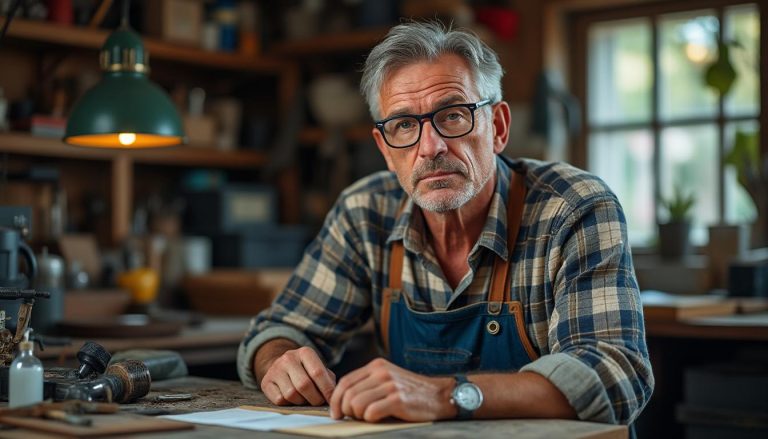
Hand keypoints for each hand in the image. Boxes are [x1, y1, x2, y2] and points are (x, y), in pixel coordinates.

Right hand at [260, 346, 336, 405]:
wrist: (281, 366)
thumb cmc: (305, 371)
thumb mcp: (317, 368)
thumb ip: (328, 379)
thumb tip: (333, 395)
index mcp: (305, 352)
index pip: (317, 373)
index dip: (326, 389)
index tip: (332, 400)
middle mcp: (288, 358)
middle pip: (304, 385)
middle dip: (315, 398)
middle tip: (318, 402)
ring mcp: (275, 369)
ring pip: (291, 394)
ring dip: (301, 401)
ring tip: (304, 398)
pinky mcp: (265, 382)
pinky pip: (279, 399)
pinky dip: (288, 403)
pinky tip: (291, 398)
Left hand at [329, 358, 455, 421]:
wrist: (440, 395)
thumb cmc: (411, 392)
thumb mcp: (388, 379)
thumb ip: (367, 384)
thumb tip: (342, 400)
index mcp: (376, 366)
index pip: (345, 382)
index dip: (335, 400)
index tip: (335, 413)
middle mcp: (381, 372)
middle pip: (348, 394)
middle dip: (346, 411)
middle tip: (354, 418)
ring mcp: (390, 385)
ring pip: (356, 404)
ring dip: (359, 416)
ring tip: (369, 417)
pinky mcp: (398, 399)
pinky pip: (371, 413)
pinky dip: (370, 419)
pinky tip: (380, 418)